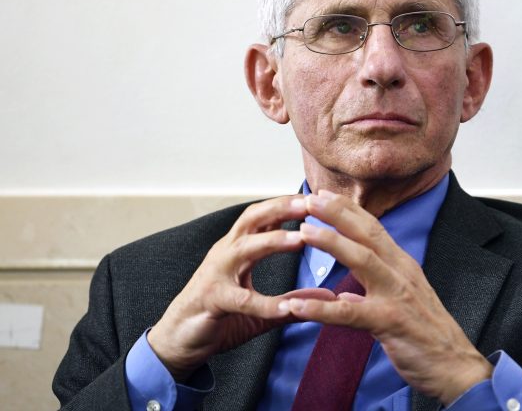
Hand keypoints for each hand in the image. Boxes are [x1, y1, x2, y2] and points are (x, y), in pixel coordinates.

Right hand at [148, 196, 335, 380]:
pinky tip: (283, 308)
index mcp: (237, 248)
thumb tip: (327, 297)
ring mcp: (216, 274)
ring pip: (244, 248)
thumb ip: (292, 300)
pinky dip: (262, 303)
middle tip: (309, 203)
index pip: (263, 217)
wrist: (177, 340)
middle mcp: (226, 253)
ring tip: (300, 239)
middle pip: (252, 220)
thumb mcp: (260, 307)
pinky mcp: (210, 299)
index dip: (287, 204)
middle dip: (281, 208)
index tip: (315, 197)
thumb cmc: (217, 315)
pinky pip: (239, 299)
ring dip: (272, 241)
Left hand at [284, 191, 492, 404]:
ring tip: (303, 233)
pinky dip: (321, 308)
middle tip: (309, 199)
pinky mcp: (390, 322)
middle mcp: (400, 273)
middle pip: (366, 234)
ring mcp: (396, 296)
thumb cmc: (428, 335)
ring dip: (331, 243)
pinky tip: (297, 307)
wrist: (456, 366)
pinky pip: (350, 313)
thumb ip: (374, 292)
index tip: (323, 195)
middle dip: (337, 214)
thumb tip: (347, 297)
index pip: (373, 228)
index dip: (348, 210)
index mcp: (401, 265)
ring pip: (362, 261)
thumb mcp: (402, 302)